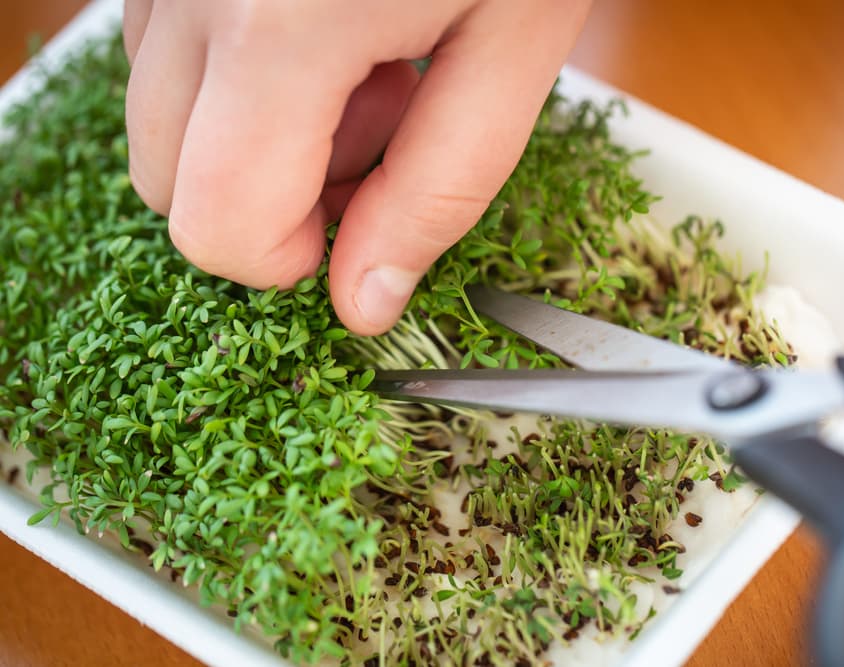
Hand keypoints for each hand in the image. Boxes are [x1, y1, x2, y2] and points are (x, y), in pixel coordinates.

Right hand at [123, 0, 590, 333]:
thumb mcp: (515, 44)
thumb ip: (439, 185)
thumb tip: (364, 299)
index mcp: (281, 25)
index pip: (215, 225)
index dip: (288, 260)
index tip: (356, 232)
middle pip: (167, 183)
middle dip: (269, 200)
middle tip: (375, 141)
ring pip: (162, 116)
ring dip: (256, 136)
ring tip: (366, 70)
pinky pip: (170, 49)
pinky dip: (240, 75)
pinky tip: (326, 27)